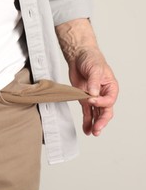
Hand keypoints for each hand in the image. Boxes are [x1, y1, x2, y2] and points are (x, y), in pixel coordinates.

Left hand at [55, 19, 118, 135]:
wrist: (78, 56)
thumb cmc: (90, 59)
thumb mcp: (94, 68)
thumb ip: (93, 82)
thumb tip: (93, 93)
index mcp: (110, 87)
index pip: (109, 100)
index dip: (101, 103)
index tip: (91, 100)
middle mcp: (103, 94)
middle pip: (106, 111)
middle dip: (102, 121)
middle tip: (97, 130)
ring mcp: (94, 98)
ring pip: (97, 114)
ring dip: (95, 124)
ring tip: (92, 133)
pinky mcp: (84, 99)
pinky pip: (87, 113)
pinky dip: (87, 121)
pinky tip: (86, 129)